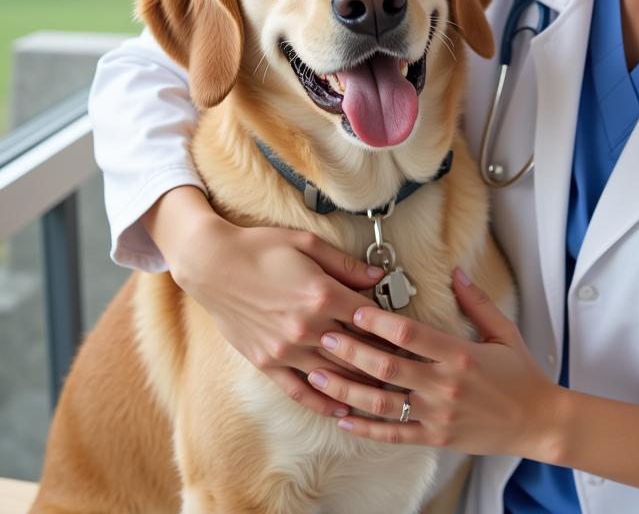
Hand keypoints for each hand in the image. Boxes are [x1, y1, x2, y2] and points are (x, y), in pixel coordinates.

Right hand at [172, 216, 395, 416]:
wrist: (212, 264)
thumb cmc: (261, 248)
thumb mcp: (308, 244)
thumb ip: (346, 265)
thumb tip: (378, 278)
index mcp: (321, 295)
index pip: (369, 318)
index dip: (392, 327)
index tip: (409, 336)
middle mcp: (306, 327)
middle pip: (356, 352)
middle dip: (383, 361)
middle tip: (406, 369)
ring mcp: (285, 349)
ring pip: (333, 375)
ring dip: (361, 386)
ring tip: (386, 394)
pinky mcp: (267, 363)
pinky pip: (299, 390)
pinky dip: (323, 402)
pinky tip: (341, 409)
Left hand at [305, 267, 562, 460]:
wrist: (537, 421)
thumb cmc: (521, 375)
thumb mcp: (504, 331)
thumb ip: (477, 301)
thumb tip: (456, 272)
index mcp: (460, 355)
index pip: (411, 334)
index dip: (380, 321)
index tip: (355, 310)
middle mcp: (444, 385)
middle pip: (388, 367)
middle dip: (352, 351)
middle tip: (326, 337)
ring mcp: (437, 415)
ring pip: (382, 403)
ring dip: (347, 390)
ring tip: (319, 377)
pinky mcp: (435, 437)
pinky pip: (393, 435)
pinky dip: (365, 429)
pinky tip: (342, 419)